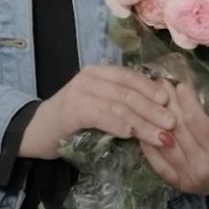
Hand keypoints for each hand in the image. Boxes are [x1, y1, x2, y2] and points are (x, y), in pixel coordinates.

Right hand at [20, 65, 176, 159]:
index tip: (172, 103)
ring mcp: (80, 92)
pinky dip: (119, 125)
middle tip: (173, 124)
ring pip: (120, 105)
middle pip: (129, 92)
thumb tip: (159, 109)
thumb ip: (121, 103)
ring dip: (144, 123)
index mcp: (100, 72)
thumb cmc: (72, 122)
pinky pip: (102, 116)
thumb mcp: (99, 106)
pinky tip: (132, 134)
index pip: (132, 76)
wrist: (35, 132)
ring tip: (161, 136)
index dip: (153, 89)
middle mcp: (90, 76)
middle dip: (154, 109)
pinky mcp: (72, 110)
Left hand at [139, 80, 208, 201]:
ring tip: (151, 100)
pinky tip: (143, 129)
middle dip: (169, 104)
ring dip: (155, 121)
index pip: (197, 121)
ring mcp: (189, 177)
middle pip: (179, 130)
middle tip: (161, 83)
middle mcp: (203, 166)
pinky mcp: (181, 184)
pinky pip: (159, 164)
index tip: (180, 83)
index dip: (186, 100)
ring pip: (166, 145)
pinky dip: (149, 147)